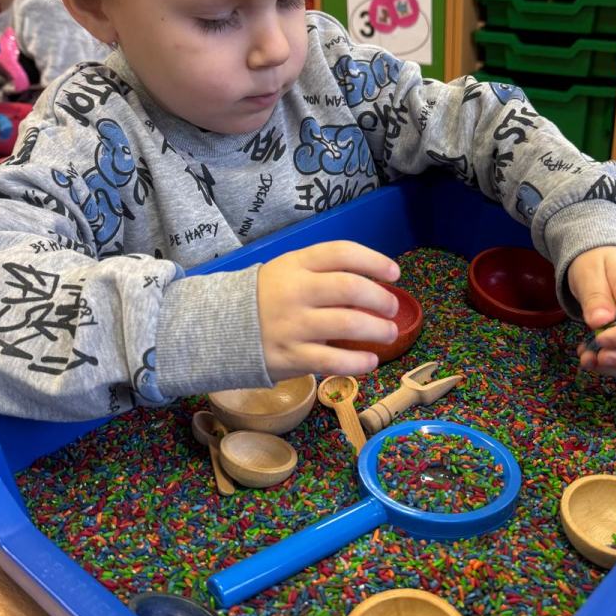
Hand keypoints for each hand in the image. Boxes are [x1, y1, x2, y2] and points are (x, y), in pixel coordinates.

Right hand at [258, 241, 399, 379]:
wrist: (220, 327)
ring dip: (377, 329)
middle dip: (381, 298)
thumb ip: (323, 274)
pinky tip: (371, 360)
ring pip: (347, 324)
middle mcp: (296, 291)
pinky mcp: (291, 357)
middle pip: (350, 287)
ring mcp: (293, 325)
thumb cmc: (267, 297)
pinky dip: (358, 362)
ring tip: (388, 333)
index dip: (374, 261)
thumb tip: (370, 287)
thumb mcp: (288, 272)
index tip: (394, 273)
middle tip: (392, 309)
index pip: (342, 252)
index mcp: (296, 264)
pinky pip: (332, 361)